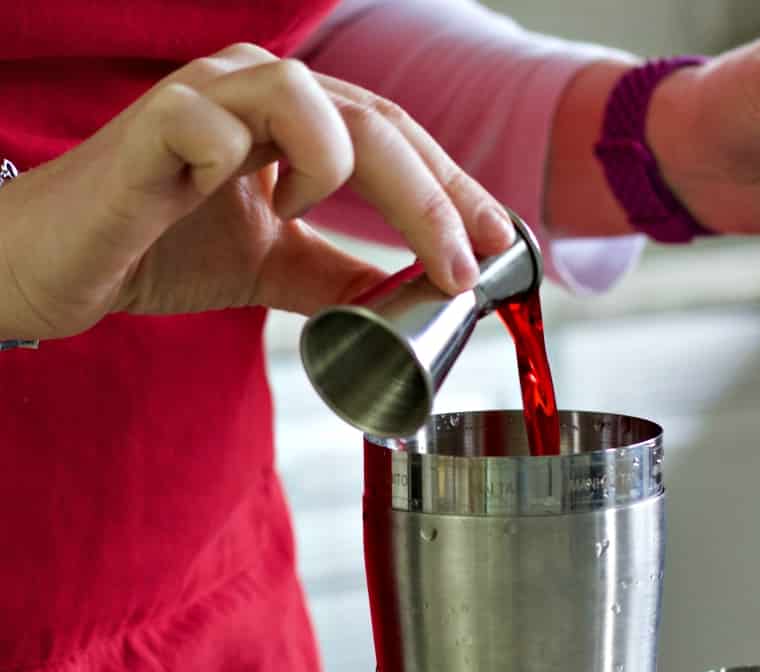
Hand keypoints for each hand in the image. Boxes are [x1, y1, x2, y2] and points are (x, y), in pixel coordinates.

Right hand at [0, 44, 514, 342]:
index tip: (498, 241)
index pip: (396, 139)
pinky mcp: (150, 127)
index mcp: (293, 120)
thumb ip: (339, 277)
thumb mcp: (276, 266)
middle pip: (374, 122)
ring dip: (338, 169)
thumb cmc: (162, 246)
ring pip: (308, 100)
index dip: (452, 188)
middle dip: (432, 196)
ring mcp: (205, 98)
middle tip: (464, 262)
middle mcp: (258, 91)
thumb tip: (411, 300)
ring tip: (305, 214)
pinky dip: (236, 159)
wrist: (68, 263)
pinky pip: (210, 121)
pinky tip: (234, 194)